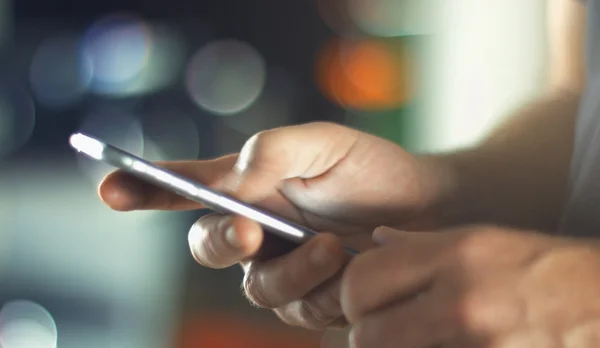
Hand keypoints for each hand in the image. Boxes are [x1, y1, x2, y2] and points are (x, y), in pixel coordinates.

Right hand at [99, 122, 437, 329]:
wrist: (425, 208)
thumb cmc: (371, 169)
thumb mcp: (322, 143)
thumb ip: (269, 153)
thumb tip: (225, 183)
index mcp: (248, 187)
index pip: (185, 190)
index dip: (143, 191)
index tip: (110, 189)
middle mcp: (256, 230)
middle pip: (209, 249)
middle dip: (222, 242)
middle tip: (249, 229)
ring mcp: (282, 267)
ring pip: (259, 288)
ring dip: (293, 270)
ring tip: (336, 248)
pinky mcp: (313, 298)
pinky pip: (299, 310)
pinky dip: (323, 292)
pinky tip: (352, 269)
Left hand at [341, 225, 599, 346]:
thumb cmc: (543, 270)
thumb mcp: (483, 240)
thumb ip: (420, 245)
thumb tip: (375, 240)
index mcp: (456, 256)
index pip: (361, 279)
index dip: (351, 296)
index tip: (361, 303)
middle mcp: (464, 301)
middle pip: (366, 335)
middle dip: (364, 336)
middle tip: (378, 331)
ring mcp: (480, 346)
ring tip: (412, 338)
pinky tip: (441, 345)